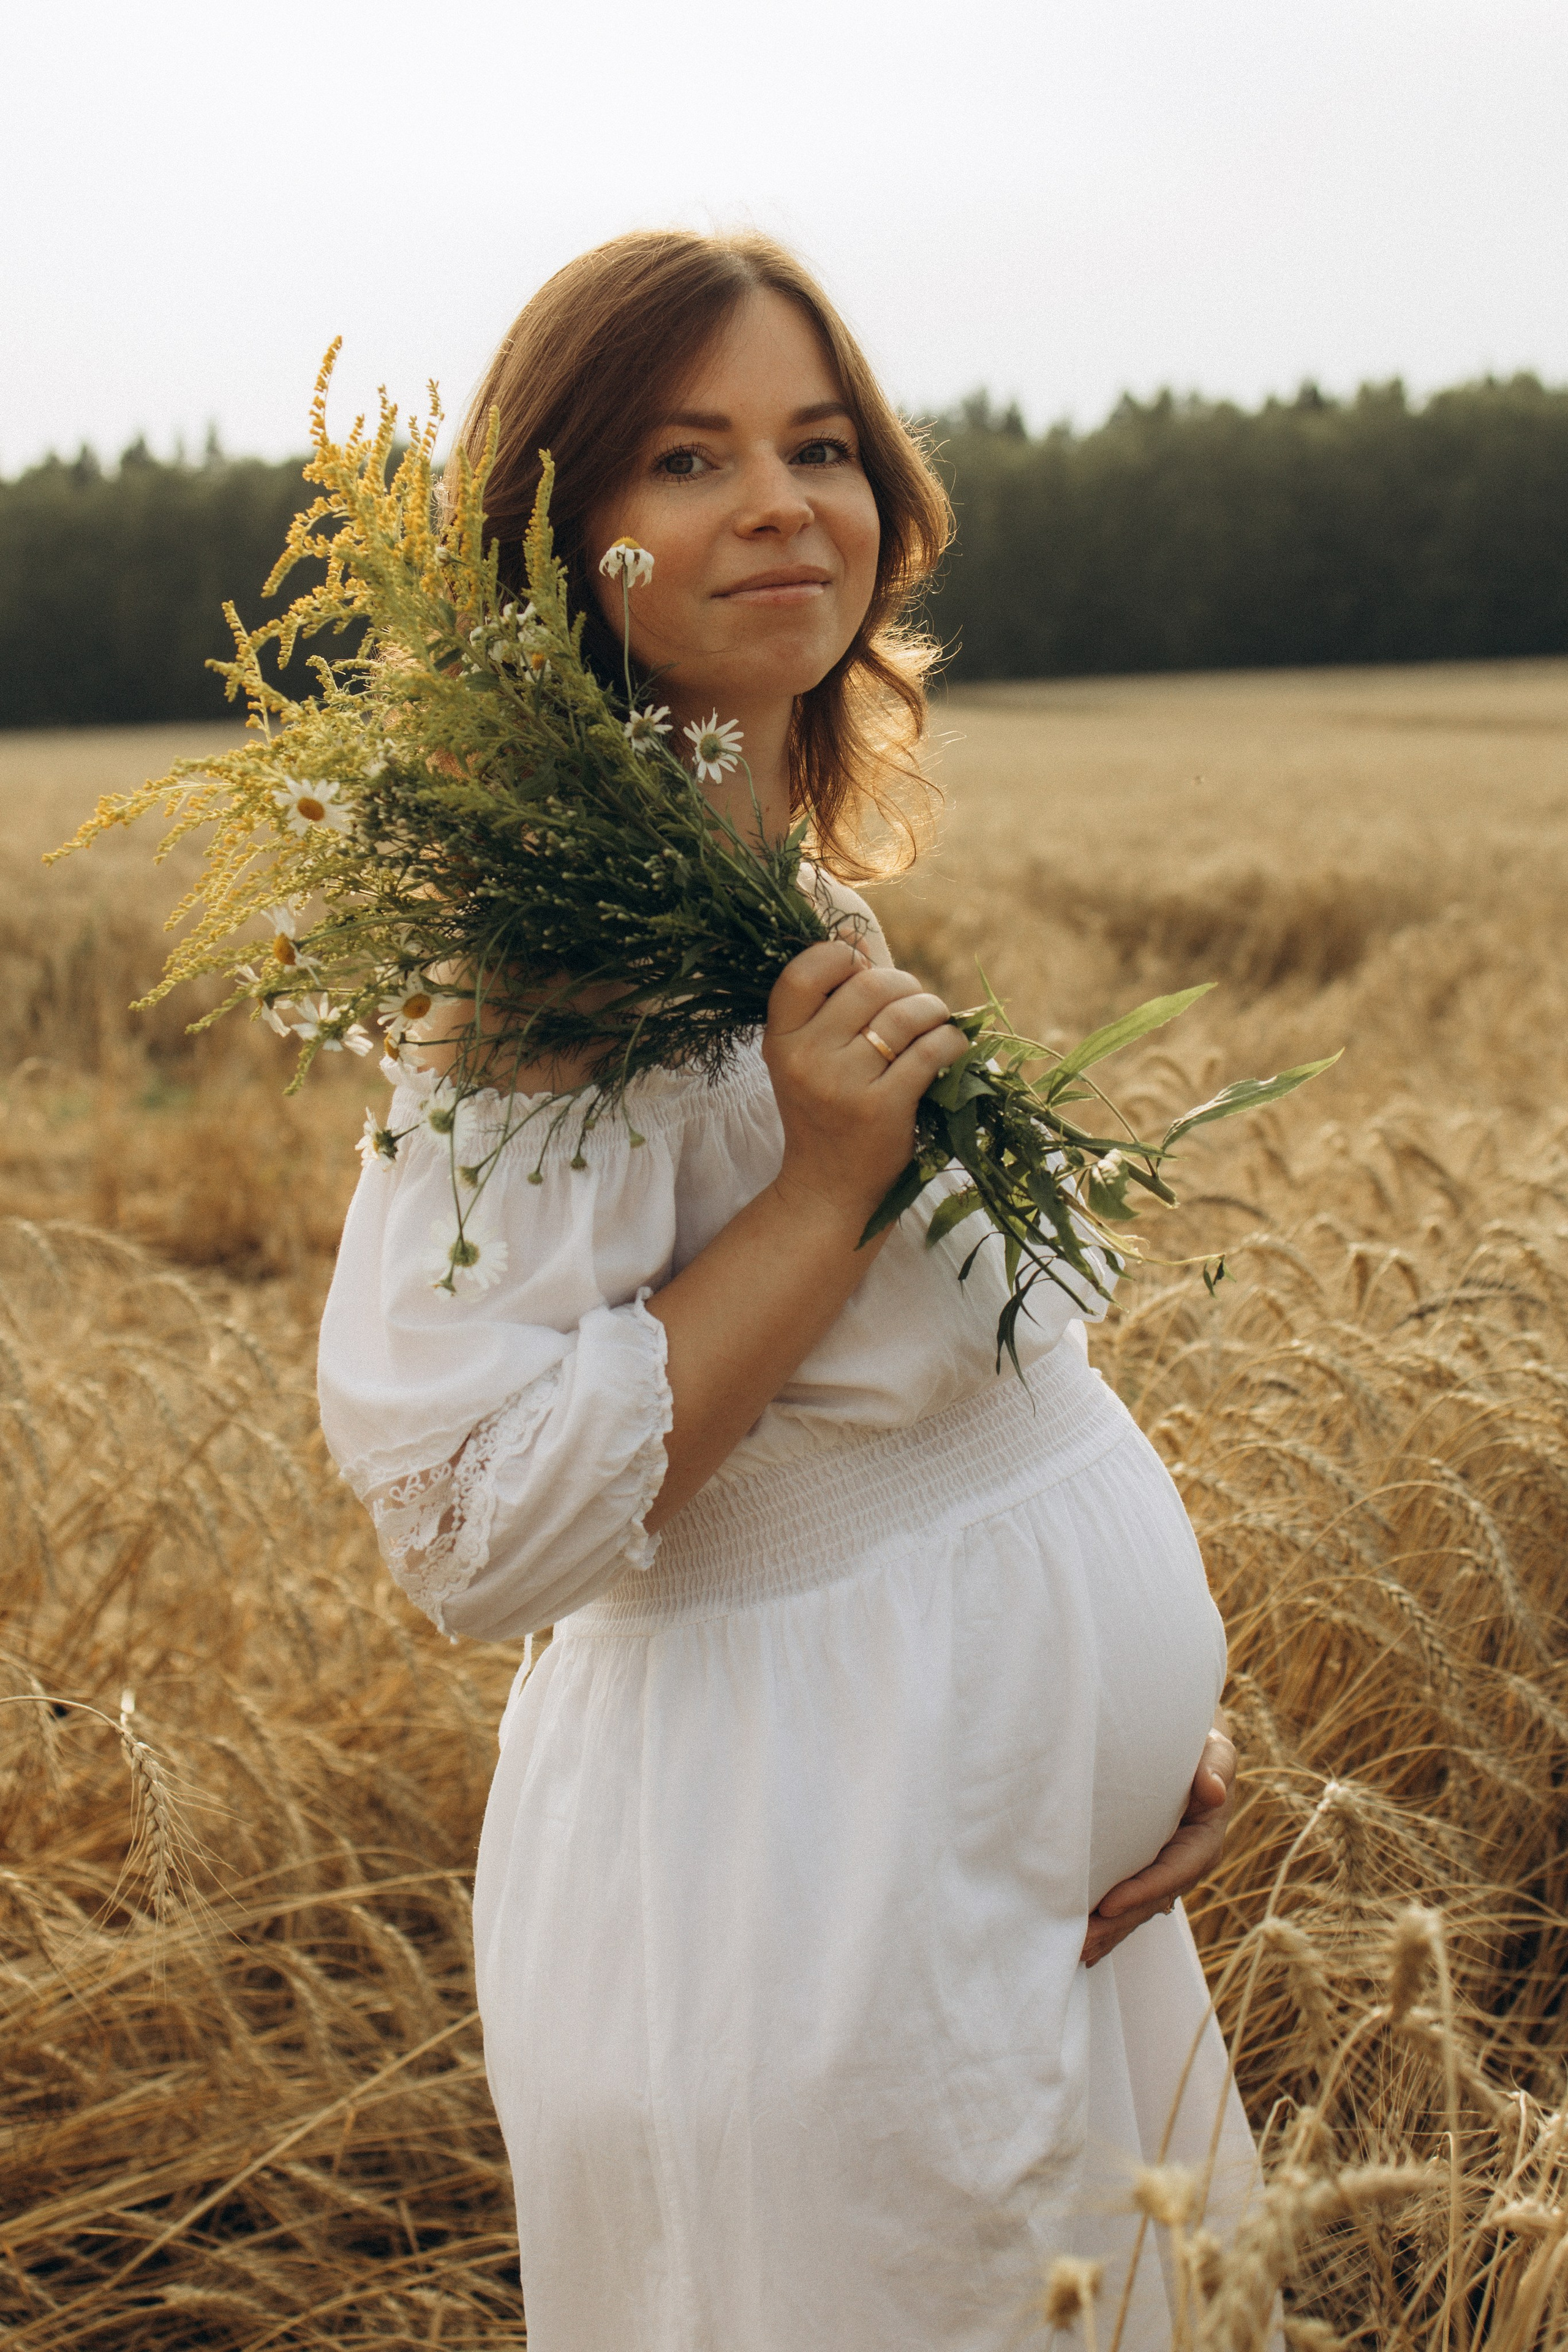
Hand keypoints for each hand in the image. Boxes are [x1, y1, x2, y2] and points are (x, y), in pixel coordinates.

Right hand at [762, 940, 966, 1231]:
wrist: (827, 1188)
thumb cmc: (824, 1111)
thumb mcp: (806, 1056)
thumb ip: (828, 1002)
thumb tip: (858, 938)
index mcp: (780, 1039)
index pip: (806, 970)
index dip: (842, 957)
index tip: (863, 969)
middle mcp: (806, 1058)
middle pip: (870, 985)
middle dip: (904, 985)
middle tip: (915, 1004)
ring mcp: (844, 1084)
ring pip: (907, 1013)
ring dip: (934, 1010)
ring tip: (936, 1022)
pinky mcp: (884, 1107)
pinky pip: (933, 1050)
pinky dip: (953, 1042)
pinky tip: (952, 1049)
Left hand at [1081, 1716, 1236, 1968]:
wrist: (1192, 1758)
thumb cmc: (1201, 1751)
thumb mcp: (1215, 1752)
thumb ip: (1216, 1766)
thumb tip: (1212, 1789)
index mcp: (1203, 1843)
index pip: (1173, 1872)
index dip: (1142, 1890)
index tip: (1108, 1906)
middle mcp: (1186, 1866)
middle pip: (1150, 1902)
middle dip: (1117, 1925)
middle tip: (1080, 1944)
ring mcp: (1165, 1875)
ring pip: (1136, 1909)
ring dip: (1107, 1933)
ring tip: (1073, 1953)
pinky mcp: (1146, 1874)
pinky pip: (1127, 1903)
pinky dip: (1107, 1925)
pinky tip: (1081, 1946)